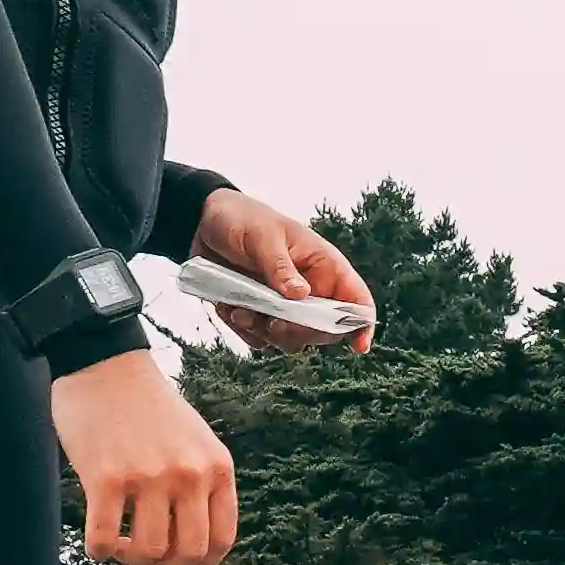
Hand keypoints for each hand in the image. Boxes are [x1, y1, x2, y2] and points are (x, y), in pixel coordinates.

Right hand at [50, 355, 238, 564]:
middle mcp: (189, 474)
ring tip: (121, 548)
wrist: (104, 365)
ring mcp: (148, 477)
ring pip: (149, 551)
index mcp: (217, 468)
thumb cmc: (148, 408)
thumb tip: (193, 551)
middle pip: (189, 553)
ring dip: (133, 562)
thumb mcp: (196, 443)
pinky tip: (99, 543)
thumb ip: (202, 487)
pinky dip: (100, 552)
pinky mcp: (106, 477)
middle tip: (146, 562)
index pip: (223, 539)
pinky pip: (104, 539)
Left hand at [187, 185, 372, 353]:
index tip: (358, 346)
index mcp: (324, 266)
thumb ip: (280, 267)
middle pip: (323, 330)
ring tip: (239, 311)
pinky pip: (260, 339)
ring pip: (290, 340)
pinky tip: (229, 308)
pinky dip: (245, 331)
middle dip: (298, 333)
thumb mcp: (262, 236)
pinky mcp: (261, 314)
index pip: (356, 299)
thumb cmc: (242, 218)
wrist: (203, 222)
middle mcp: (311, 290)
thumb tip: (302, 295)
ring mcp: (285, 306)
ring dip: (265, 333)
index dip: (362, 324)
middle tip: (271, 323)